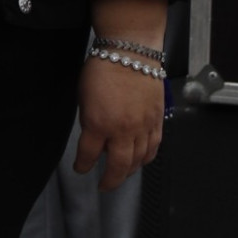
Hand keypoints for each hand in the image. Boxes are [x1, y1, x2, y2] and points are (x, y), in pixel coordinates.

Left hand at [71, 52, 163, 190]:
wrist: (131, 52)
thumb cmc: (103, 68)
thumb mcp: (84, 97)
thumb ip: (89, 121)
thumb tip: (93, 136)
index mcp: (98, 124)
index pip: (88, 155)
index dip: (82, 165)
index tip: (80, 168)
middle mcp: (122, 130)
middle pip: (118, 166)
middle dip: (109, 180)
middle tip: (104, 185)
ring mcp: (143, 126)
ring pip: (139, 160)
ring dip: (130, 171)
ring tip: (123, 174)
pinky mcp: (157, 120)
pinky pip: (154, 147)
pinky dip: (147, 157)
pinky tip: (142, 160)